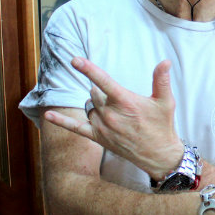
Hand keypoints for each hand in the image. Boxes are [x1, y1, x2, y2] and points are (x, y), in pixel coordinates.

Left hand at [43, 57, 182, 178]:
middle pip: (95, 92)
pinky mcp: (98, 137)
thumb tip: (165, 62)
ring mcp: (102, 126)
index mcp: (125, 102)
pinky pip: (75, 128)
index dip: (88, 69)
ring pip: (89, 106)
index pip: (103, 81)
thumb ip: (161, 80)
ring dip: (96, 104)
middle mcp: (110, 113)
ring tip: (115, 111)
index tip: (74, 60)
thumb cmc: (162, 125)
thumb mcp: (166, 101)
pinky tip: (48, 115)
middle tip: (120, 99)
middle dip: (103, 91)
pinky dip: (61, 121)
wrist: (158, 154)